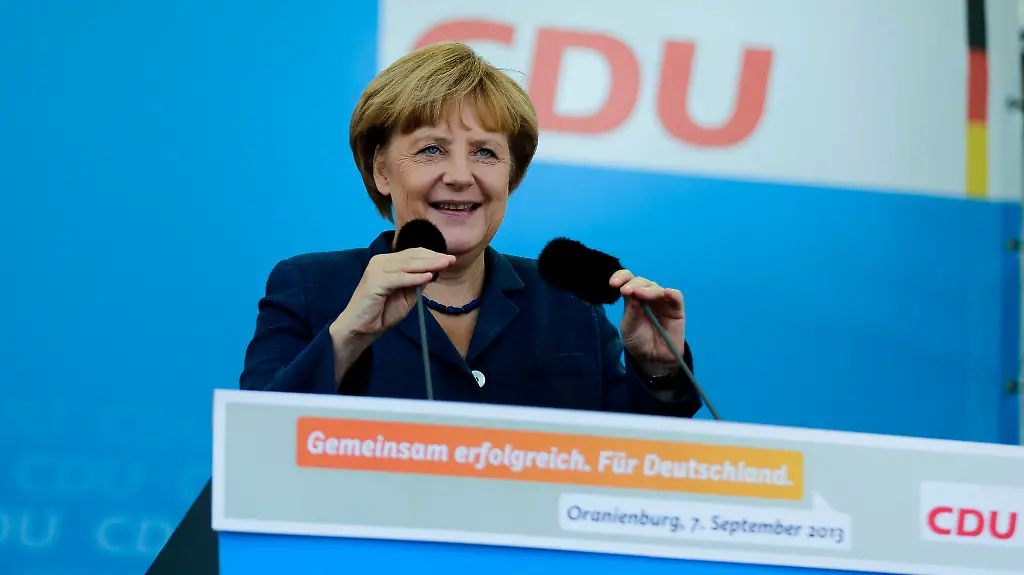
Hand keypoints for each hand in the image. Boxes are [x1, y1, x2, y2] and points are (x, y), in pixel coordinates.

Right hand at [331, 248, 455, 344]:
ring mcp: (376, 270)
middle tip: (451, 259)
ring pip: (407, 265)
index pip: (412, 254)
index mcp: (387, 262)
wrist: (360, 328)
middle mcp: (380, 261)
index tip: (449, 259)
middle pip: (411, 256)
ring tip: (445, 264)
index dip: (431, 255)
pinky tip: (428, 277)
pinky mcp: (375, 281)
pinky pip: (399, 278)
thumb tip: (431, 272)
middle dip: (433, 258)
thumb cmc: (382, 313)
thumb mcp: (406, 297)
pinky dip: (414, 278)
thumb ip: (416, 284)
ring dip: (428, 264)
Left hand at [611, 269, 685, 376]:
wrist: (653, 358)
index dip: (621, 277)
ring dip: (648, 289)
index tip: (613, 283)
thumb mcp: (629, 328)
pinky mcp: (676, 308)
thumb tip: (632, 293)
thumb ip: (630, 312)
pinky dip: (672, 293)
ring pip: (656, 288)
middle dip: (633, 284)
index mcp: (632, 298)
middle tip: (626, 291)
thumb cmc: (638, 341)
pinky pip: (676, 297)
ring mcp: (662, 301)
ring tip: (639, 294)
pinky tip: (666, 293)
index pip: (627, 280)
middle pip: (641, 282)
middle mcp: (647, 295)